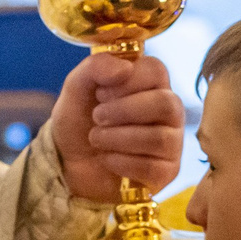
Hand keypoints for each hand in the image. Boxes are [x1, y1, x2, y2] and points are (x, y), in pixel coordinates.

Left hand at [49, 52, 185, 201]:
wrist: (68, 163)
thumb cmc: (79, 122)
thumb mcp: (76, 88)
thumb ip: (95, 67)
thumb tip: (124, 68)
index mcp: (151, 84)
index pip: (156, 71)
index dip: (127, 81)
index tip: (100, 92)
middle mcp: (168, 111)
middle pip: (166, 103)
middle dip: (124, 111)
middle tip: (97, 117)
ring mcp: (171, 142)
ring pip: (158, 138)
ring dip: (117, 138)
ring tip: (96, 139)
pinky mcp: (167, 172)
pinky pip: (153, 168)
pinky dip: (121, 163)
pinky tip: (107, 159)